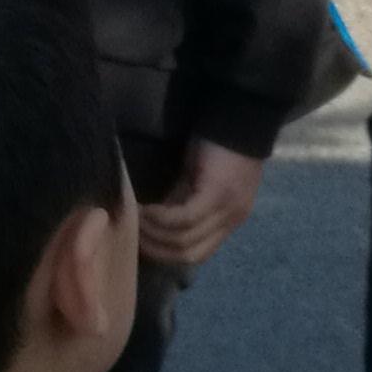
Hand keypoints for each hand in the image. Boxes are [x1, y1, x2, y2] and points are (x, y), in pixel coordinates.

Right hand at [137, 141, 264, 271]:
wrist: (239, 117)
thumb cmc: (218, 145)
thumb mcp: (198, 183)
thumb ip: (182, 205)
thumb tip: (154, 225)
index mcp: (229, 221)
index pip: (197, 254)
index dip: (167, 254)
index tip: (141, 243)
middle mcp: (231, 221)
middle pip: (190, 254)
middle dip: (157, 249)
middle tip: (132, 235)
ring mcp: (226, 210)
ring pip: (185, 240)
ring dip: (154, 233)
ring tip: (134, 220)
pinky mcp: (217, 195)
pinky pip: (184, 218)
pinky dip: (160, 218)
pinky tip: (144, 209)